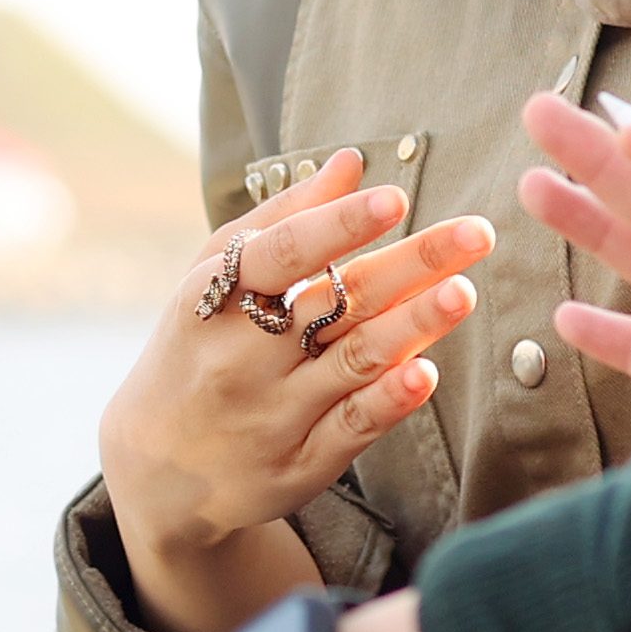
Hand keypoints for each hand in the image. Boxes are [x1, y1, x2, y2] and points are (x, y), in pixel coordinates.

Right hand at [97, 153, 493, 631]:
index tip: (395, 196)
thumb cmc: (196, 349)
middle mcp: (242, 358)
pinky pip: (352, 428)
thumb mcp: (214, 279)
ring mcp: (272, 414)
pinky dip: (390, 400)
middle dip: (410, 265)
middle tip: (476, 232)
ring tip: (464, 291)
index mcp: (214, 301)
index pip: (280, 254)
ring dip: (413, 326)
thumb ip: (285, 219)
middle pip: (334, 303)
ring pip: (352, 363)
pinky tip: (428, 372)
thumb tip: (352, 162)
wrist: (154, 469)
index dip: (337, 226)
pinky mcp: (299, 464)